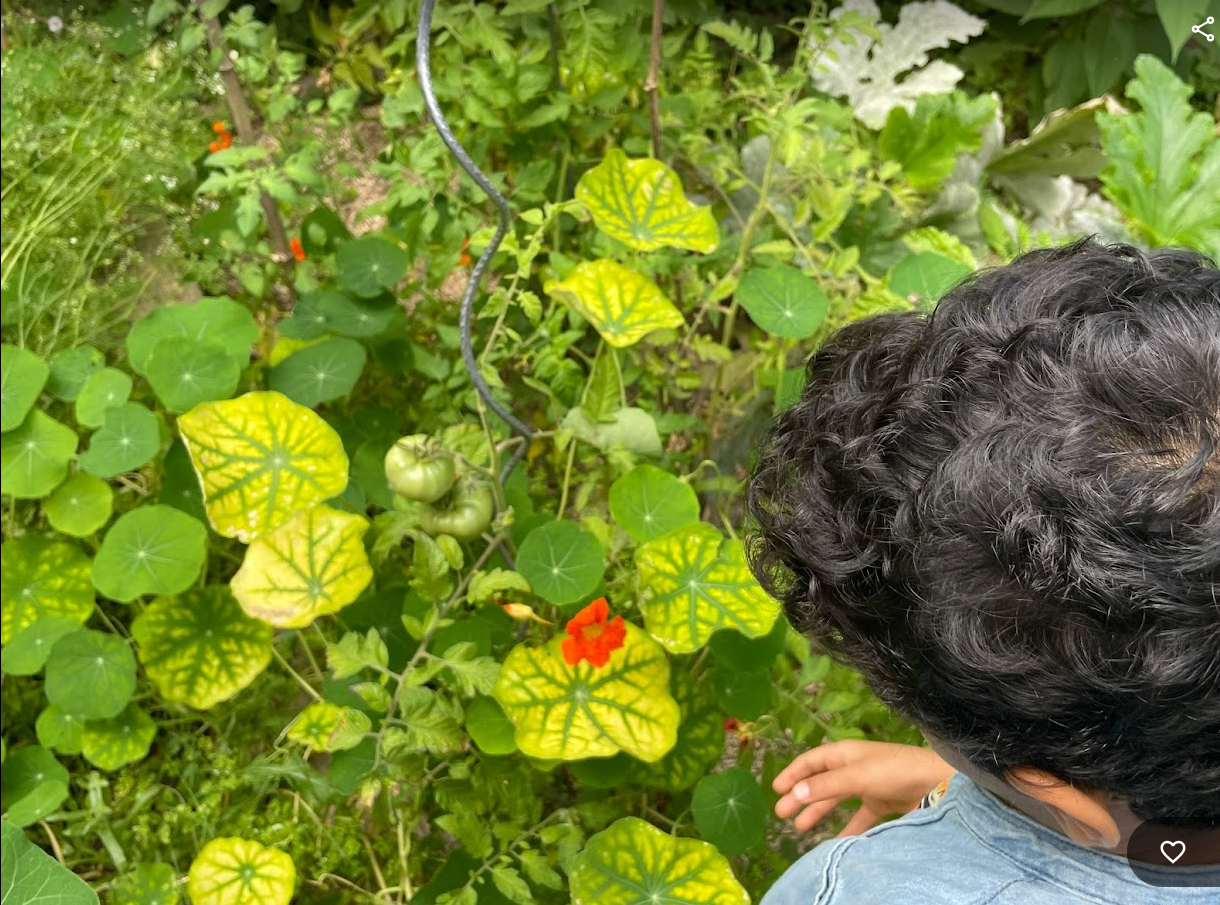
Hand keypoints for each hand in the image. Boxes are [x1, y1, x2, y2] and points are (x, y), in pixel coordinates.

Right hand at [772, 740, 955, 836]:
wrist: (935, 783)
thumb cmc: (893, 771)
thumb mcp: (857, 776)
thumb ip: (826, 785)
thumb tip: (796, 792)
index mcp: (845, 753)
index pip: (812, 761)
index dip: (793, 773)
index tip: (776, 789)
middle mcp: (853, 767)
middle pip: (820, 782)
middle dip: (801, 796)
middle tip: (781, 813)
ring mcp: (867, 785)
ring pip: (836, 799)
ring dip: (818, 811)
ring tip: (800, 827)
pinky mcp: (881, 803)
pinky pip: (858, 817)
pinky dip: (847, 827)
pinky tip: (836, 840)